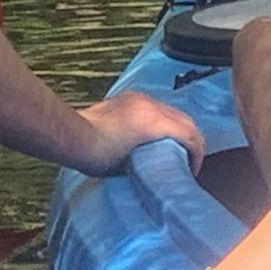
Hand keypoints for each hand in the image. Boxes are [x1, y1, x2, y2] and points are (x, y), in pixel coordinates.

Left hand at [71, 90, 204, 174]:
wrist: (73, 136)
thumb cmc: (96, 156)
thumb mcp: (129, 168)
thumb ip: (152, 163)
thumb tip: (162, 171)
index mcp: (154, 123)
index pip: (191, 134)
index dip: (197, 154)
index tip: (192, 169)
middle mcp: (150, 106)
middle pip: (187, 120)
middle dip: (192, 141)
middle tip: (189, 160)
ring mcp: (139, 99)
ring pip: (173, 111)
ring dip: (178, 129)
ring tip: (174, 148)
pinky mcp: (129, 98)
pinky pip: (156, 107)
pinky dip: (163, 120)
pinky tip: (156, 135)